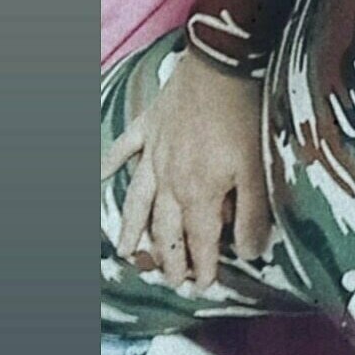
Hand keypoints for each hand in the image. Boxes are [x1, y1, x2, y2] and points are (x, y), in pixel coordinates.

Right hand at [101, 51, 269, 290]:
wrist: (221, 67)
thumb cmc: (243, 119)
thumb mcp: (257, 170)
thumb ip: (251, 214)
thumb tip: (251, 253)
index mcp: (198, 193)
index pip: (199, 240)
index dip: (202, 266)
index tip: (202, 287)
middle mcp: (169, 179)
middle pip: (164, 228)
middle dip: (167, 258)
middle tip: (170, 280)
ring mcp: (154, 152)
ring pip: (138, 199)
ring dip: (131, 227)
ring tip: (124, 251)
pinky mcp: (149, 125)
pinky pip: (123, 148)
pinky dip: (108, 163)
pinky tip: (98, 176)